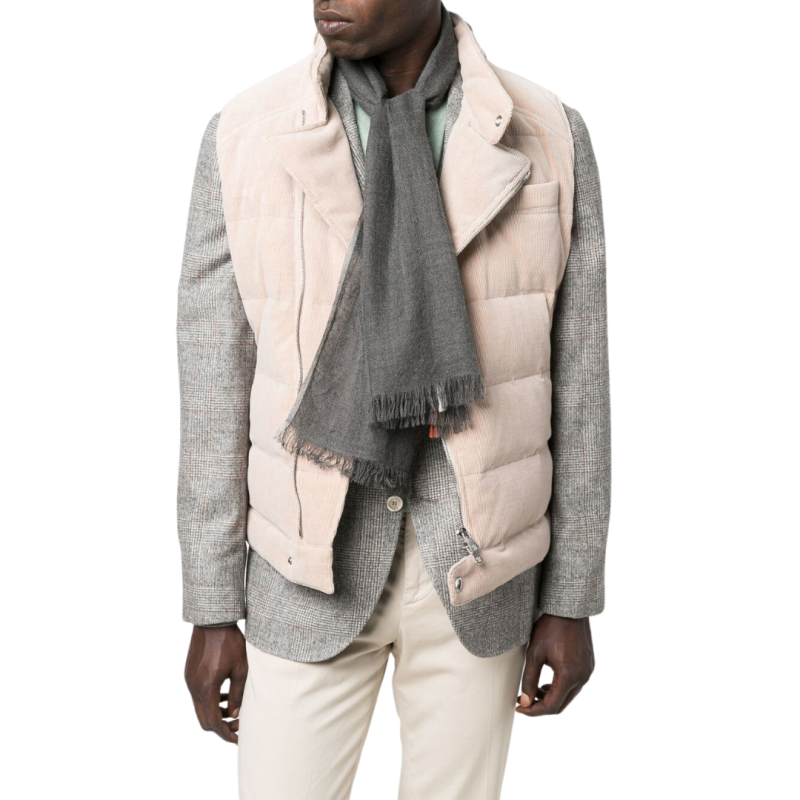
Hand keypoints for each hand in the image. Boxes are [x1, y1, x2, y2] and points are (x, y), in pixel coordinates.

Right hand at [183, 624, 247, 744]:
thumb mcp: (240, 668)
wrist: (212, 621)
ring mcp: (188, 681)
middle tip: (237, 726)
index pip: (213, 723)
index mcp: (207, 689)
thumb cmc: (229, 642)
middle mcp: (193, 688)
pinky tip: (223, 695)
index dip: (225, 734)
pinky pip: (197, 696)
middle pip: (203, 720)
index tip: (237, 739)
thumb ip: (237, 694)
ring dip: (215, 714)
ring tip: (232, 710)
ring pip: (199, 709)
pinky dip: (209, 701)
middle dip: (220, 727)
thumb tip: (235, 714)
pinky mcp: (188, 674)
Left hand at [516, 614, 595, 716]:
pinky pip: (575, 686)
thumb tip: (525, 702)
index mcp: (569, 676)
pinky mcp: (589, 667)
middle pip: (562, 705)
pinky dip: (561, 688)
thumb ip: (528, 680)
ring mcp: (588, 672)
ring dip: (552, 697)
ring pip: (569, 697)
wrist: (569, 609)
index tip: (520, 708)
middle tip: (525, 700)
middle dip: (542, 706)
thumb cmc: (551, 628)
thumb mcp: (534, 653)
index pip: (551, 706)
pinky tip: (548, 680)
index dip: (534, 711)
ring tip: (535, 688)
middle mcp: (582, 678)